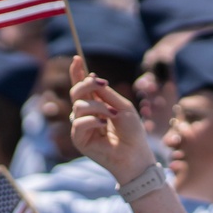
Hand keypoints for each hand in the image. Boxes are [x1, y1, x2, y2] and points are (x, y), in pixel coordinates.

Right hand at [69, 57, 154, 184]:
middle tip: (102, 84)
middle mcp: (86, 114)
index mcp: (97, 105)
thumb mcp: (123, 107)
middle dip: (87, 85)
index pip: (83, 87)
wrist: (135, 154)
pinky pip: (79, 123)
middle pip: (76, 93)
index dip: (78, 73)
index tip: (77, 58)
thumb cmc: (132, 131)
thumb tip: (92, 77)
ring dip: (99, 108)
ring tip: (114, 116)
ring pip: (79, 107)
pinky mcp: (79, 140)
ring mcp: (81, 127)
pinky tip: (104, 125)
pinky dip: (93, 121)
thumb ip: (106, 94)